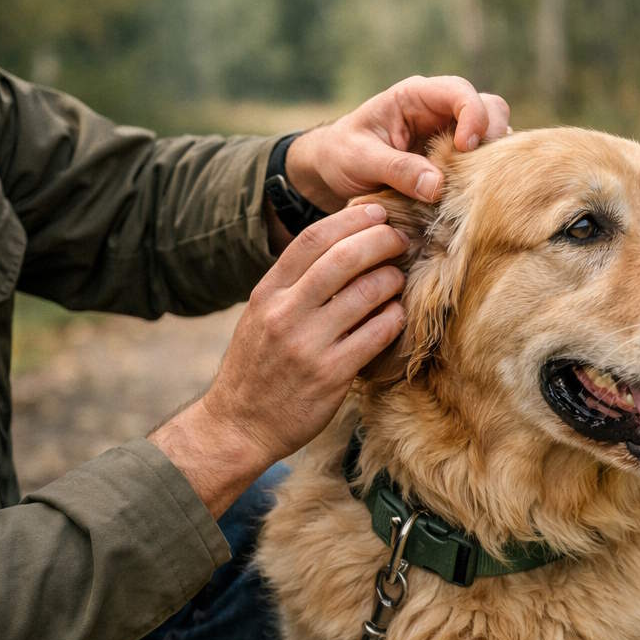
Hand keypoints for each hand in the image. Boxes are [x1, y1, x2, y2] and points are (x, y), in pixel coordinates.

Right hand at [150, 205, 406, 515]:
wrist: (238, 426)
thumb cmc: (256, 369)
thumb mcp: (259, 318)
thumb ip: (291, 287)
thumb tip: (339, 251)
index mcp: (267, 293)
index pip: (311, 240)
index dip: (350, 221)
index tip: (376, 212)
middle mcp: (284, 313)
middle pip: (343, 259)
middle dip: (380, 241)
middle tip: (401, 240)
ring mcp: (308, 345)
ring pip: (366, 294)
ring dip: (392, 280)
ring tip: (399, 279)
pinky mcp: (331, 375)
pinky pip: (376, 334)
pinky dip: (394, 319)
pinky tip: (397, 316)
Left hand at [285, 74, 510, 210]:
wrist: (333, 170)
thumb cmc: (342, 155)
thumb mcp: (360, 160)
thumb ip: (397, 170)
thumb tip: (437, 187)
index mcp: (416, 96)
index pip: (460, 92)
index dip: (472, 117)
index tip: (463, 150)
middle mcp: (440, 111)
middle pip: (490, 108)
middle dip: (492, 136)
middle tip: (478, 171)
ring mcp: (451, 135)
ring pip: (493, 136)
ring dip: (491, 159)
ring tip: (475, 186)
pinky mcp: (454, 161)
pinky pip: (482, 163)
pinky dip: (484, 177)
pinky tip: (469, 196)